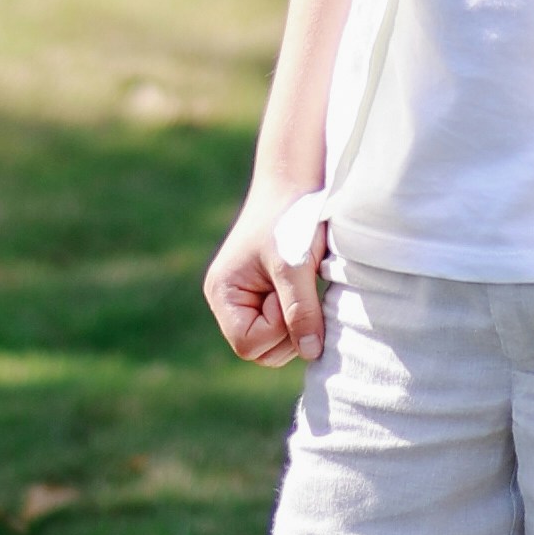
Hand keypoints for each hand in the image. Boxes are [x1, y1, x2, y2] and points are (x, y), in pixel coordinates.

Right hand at [204, 182, 326, 366]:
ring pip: (276, 344)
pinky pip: (286, 326)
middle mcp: (229, 301)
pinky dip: (301, 314)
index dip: (277, 327)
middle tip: (300, 287)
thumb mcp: (295, 264)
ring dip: (298, 322)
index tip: (289, 290)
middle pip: (261, 351)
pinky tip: (306, 285)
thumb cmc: (290, 218)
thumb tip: (311, 353)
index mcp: (222, 293)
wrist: (295, 181)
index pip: (248, 344)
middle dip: (289, 330)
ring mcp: (247, 300)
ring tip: (303, 283)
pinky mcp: (267, 296)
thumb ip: (301, 310)